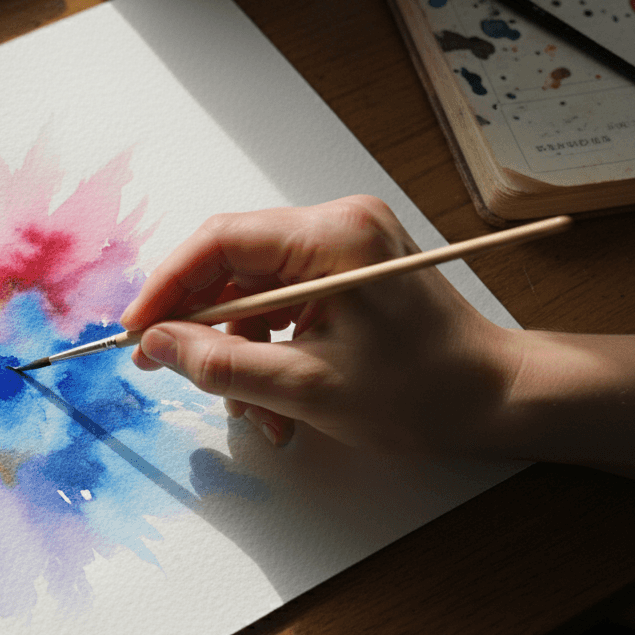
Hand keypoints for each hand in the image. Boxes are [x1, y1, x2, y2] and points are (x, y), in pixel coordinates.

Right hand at [119, 195, 514, 455]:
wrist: (500, 398)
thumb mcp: (308, 388)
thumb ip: (222, 365)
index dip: (167, 286)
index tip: (134, 331)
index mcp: (334, 237)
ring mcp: (344, 246)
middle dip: (200, 325)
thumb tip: (155, 344)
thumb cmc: (423, 393)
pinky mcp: (348, 272)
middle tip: (161, 366)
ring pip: (253, 290)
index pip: (221, 241)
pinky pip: (281, 302)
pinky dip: (268, 349)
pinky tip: (273, 400)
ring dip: (237, 351)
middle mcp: (337, 225)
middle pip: (233, 263)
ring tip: (248, 409)